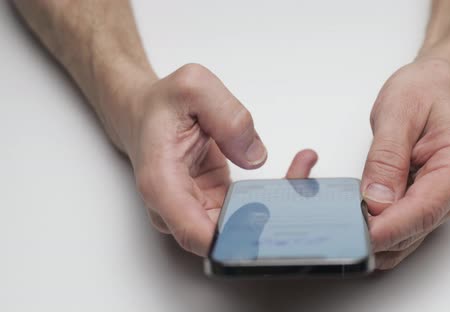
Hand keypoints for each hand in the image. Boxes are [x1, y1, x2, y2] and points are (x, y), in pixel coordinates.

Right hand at [120, 64, 317, 255]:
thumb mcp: (193, 87)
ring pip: (244, 229)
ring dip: (278, 206)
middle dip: (270, 219)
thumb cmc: (161, 105)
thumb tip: (254, 155)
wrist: (145, 113)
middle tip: (301, 181)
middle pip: (227, 238)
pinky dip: (275, 196)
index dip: (239, 237)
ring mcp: (196, 210)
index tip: (271, 214)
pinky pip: (249, 212)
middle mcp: (177, 207)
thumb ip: (227, 116)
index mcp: (162, 184)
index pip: (199, 235)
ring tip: (303, 167)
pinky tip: (297, 168)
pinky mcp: (215, 204)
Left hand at [361, 59, 449, 269]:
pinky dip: (379, 229)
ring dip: (375, 234)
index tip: (359, 236)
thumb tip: (376, 201)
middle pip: (414, 228)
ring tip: (343, 221)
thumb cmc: (423, 92)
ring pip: (407, 236)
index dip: (388, 228)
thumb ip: (387, 159)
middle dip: (376, 233)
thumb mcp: (397, 114)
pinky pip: (402, 228)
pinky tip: (356, 219)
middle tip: (338, 228)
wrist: (435, 88)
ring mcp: (446, 203)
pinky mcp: (429, 206)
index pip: (423, 210)